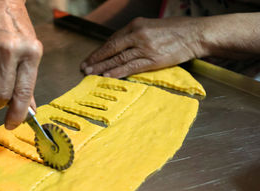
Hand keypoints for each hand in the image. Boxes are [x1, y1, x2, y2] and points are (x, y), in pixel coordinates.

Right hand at [0, 0, 42, 129]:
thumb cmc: (18, 30)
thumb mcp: (31, 52)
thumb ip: (28, 82)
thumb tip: (27, 110)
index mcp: (30, 53)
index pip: (23, 94)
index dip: (17, 114)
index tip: (12, 124)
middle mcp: (9, 51)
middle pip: (1, 97)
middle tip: (0, 98)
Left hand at [81, 16, 206, 77]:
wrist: (196, 34)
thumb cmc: (175, 30)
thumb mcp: (152, 26)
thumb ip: (136, 35)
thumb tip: (121, 47)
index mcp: (136, 25)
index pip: (112, 39)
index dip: (100, 50)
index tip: (91, 58)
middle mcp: (138, 34)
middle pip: (111, 48)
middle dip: (96, 59)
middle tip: (84, 67)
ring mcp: (145, 47)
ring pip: (118, 58)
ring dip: (103, 67)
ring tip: (91, 74)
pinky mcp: (153, 59)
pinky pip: (131, 66)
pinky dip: (118, 72)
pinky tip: (108, 76)